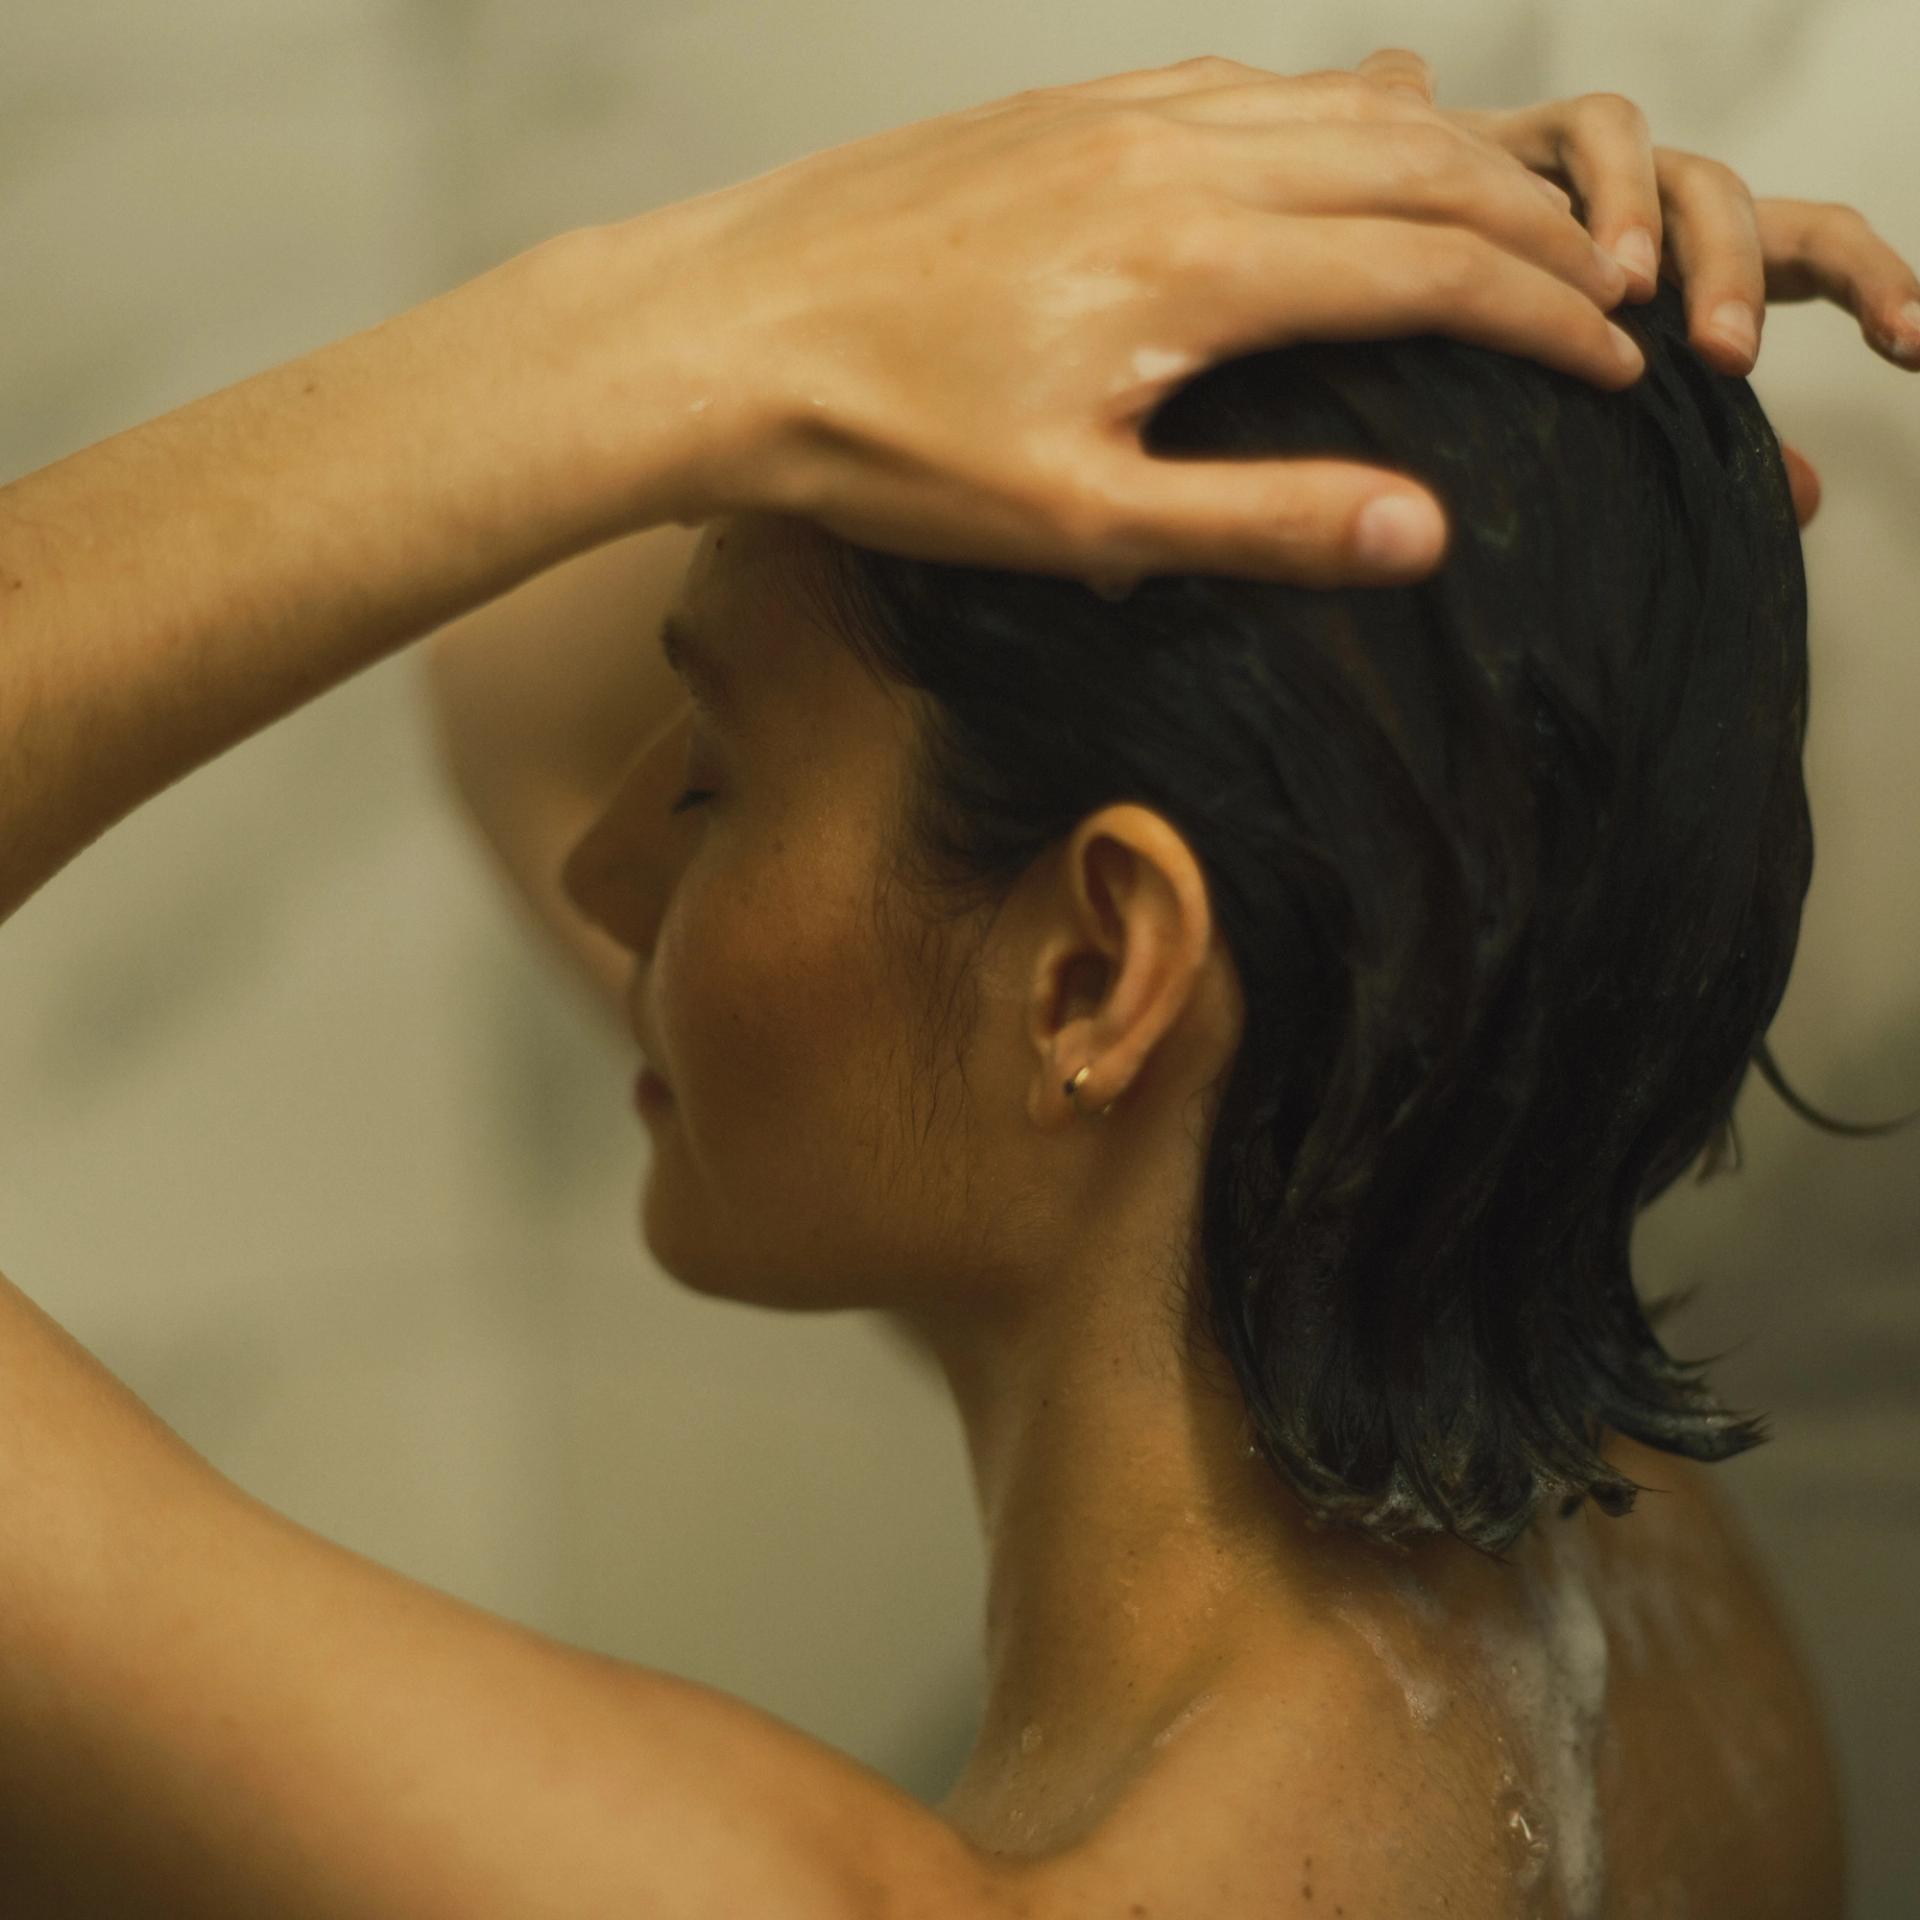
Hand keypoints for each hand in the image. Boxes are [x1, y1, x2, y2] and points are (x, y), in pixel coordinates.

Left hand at [632, 56, 1649, 588]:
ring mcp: (1117, 117)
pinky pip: (1239, 86)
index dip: (1546, 318)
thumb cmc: (881, 444)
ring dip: (1446, 157)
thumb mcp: (1081, 523)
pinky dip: (1331, 114)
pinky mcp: (1063, 110)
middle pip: (1415, 164)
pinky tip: (1348, 137)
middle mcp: (1177, 159)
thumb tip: (1423, 530)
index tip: (1619, 364)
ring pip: (1335, 109)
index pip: (1432, 269)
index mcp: (1199, 265)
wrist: (717, 334)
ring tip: (1518, 211)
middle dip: (1533, 225)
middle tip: (1609, 284)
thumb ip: (1262, 521)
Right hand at [1352, 49, 1919, 530]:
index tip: (1917, 349)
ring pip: (1674, 164)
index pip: (1809, 250)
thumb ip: (1699, 442)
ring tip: (1635, 306)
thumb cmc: (1458, 358)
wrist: (1341, 279)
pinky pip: (1585, 135)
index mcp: (1685, 267)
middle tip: (1726, 360)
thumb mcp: (1587, 414)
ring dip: (1674, 235)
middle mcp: (1649, 212)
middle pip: (1751, 206)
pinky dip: (1596, 194)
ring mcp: (1583, 173)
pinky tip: (1573, 262)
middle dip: (1752, 277)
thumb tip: (1810, 502)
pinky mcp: (1514, 138)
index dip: (1878, 289)